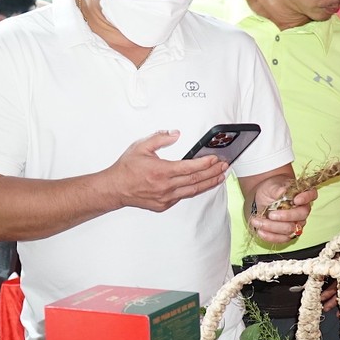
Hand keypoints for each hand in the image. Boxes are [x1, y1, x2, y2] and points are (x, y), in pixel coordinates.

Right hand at [108, 131, 228, 211]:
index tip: (216, 159)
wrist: (115, 189)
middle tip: (224, 167)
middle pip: (196, 180)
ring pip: (193, 191)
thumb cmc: (126, 168)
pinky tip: (202, 185)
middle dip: (212, 172)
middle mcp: (165, 187)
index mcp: (161, 171)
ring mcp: (165, 198)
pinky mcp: (164, 205)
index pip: (190, 168)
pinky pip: (183, 197)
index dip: (205, 163)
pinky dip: (195, 190)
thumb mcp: (141, 146)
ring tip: (220, 177)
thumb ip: (160, 138)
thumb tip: (176, 134)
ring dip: (208, 183)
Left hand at [247, 177, 316, 243]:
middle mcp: (302, 210)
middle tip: (270, 214)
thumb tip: (282, 191)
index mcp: (302, 194)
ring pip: (290, 229)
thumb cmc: (270, 190)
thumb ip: (277, 189)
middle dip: (285, 216)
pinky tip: (260, 231)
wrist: (262, 199)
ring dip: (272, 227)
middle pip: (301, 216)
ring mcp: (296, 223)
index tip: (296, 200)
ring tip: (257, 222)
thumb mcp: (271, 186)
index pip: (312, 195)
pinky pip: (282, 239)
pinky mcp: (287, 234)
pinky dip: (270, 236)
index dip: (306, 198)